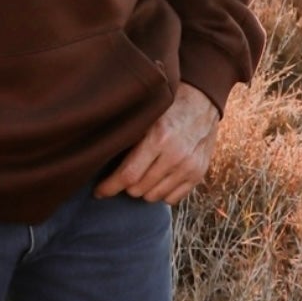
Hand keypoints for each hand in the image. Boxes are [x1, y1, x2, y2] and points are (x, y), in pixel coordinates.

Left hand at [95, 82, 219, 205]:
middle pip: (139, 189)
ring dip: (143, 190)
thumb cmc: (168, 106)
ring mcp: (189, 167)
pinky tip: (157, 178)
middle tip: (122, 175)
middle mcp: (176, 156)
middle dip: (125, 186)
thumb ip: (128, 138)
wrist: (202, 101)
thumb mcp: (146, 115)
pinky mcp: (198, 174)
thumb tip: (100, 158)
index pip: (128, 175)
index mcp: (159, 138)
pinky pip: (172, 199)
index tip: (98, 192)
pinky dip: (161, 193)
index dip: (109, 187)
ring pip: (154, 197)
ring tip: (141, 175)